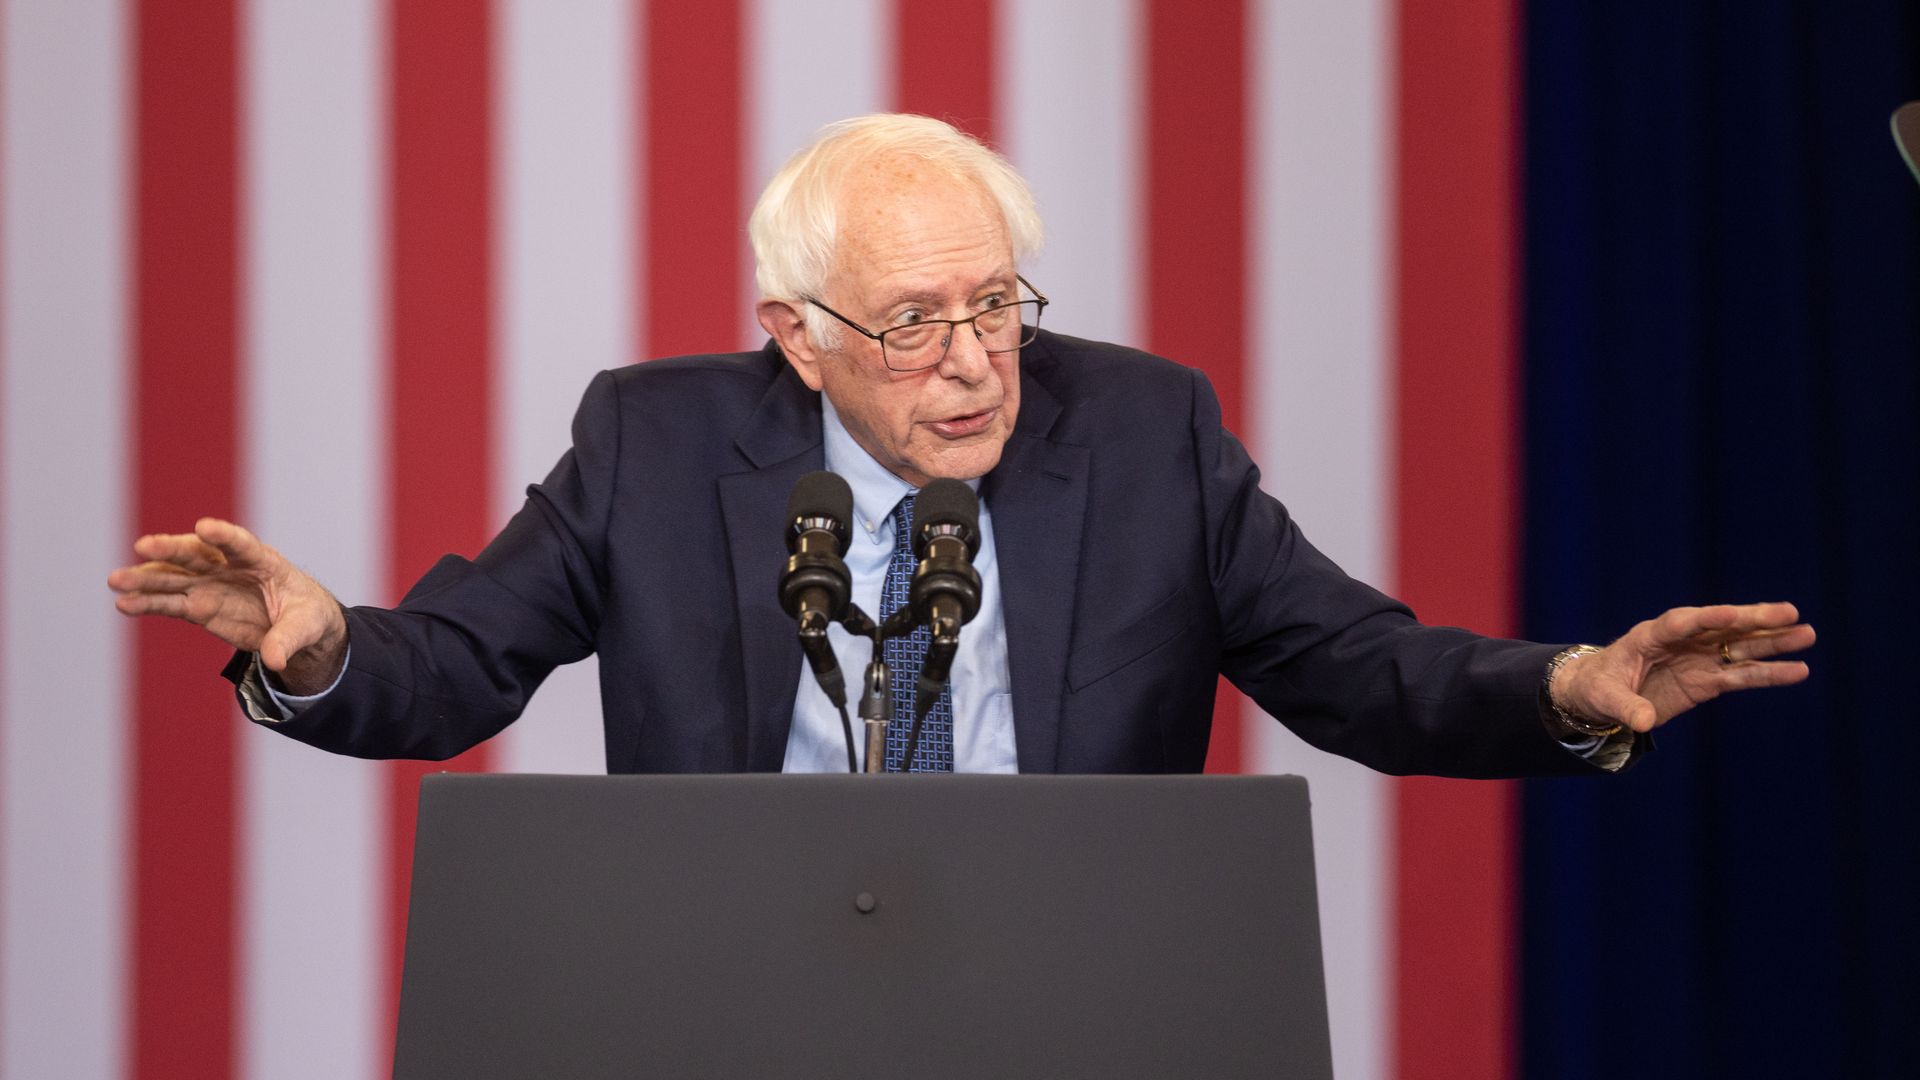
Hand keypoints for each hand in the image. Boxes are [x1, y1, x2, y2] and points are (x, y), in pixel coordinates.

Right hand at [107, 517, 347, 694]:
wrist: (295, 626)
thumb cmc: (306, 615)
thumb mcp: (307, 627)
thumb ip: (288, 640)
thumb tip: (275, 661)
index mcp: (263, 561)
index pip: (242, 544)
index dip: (224, 536)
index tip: (204, 526)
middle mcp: (229, 568)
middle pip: (197, 555)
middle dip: (171, 550)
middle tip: (143, 546)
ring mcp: (210, 585)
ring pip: (174, 577)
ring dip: (146, 578)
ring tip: (116, 580)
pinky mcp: (198, 606)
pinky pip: (169, 603)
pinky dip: (147, 604)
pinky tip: (124, 604)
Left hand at [1551, 602, 1814, 732]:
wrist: (1601, 696)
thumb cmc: (1597, 688)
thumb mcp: (1604, 699)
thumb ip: (1625, 707)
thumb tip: (1644, 721)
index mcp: (1649, 636)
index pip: (1681, 622)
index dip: (1707, 618)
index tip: (1733, 614)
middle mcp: (1681, 642)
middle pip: (1721, 626)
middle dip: (1753, 620)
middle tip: (1790, 612)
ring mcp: (1697, 659)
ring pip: (1739, 646)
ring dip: (1772, 642)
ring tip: (1808, 634)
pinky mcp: (1708, 680)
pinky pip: (1742, 675)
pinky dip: (1768, 674)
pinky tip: (1799, 670)